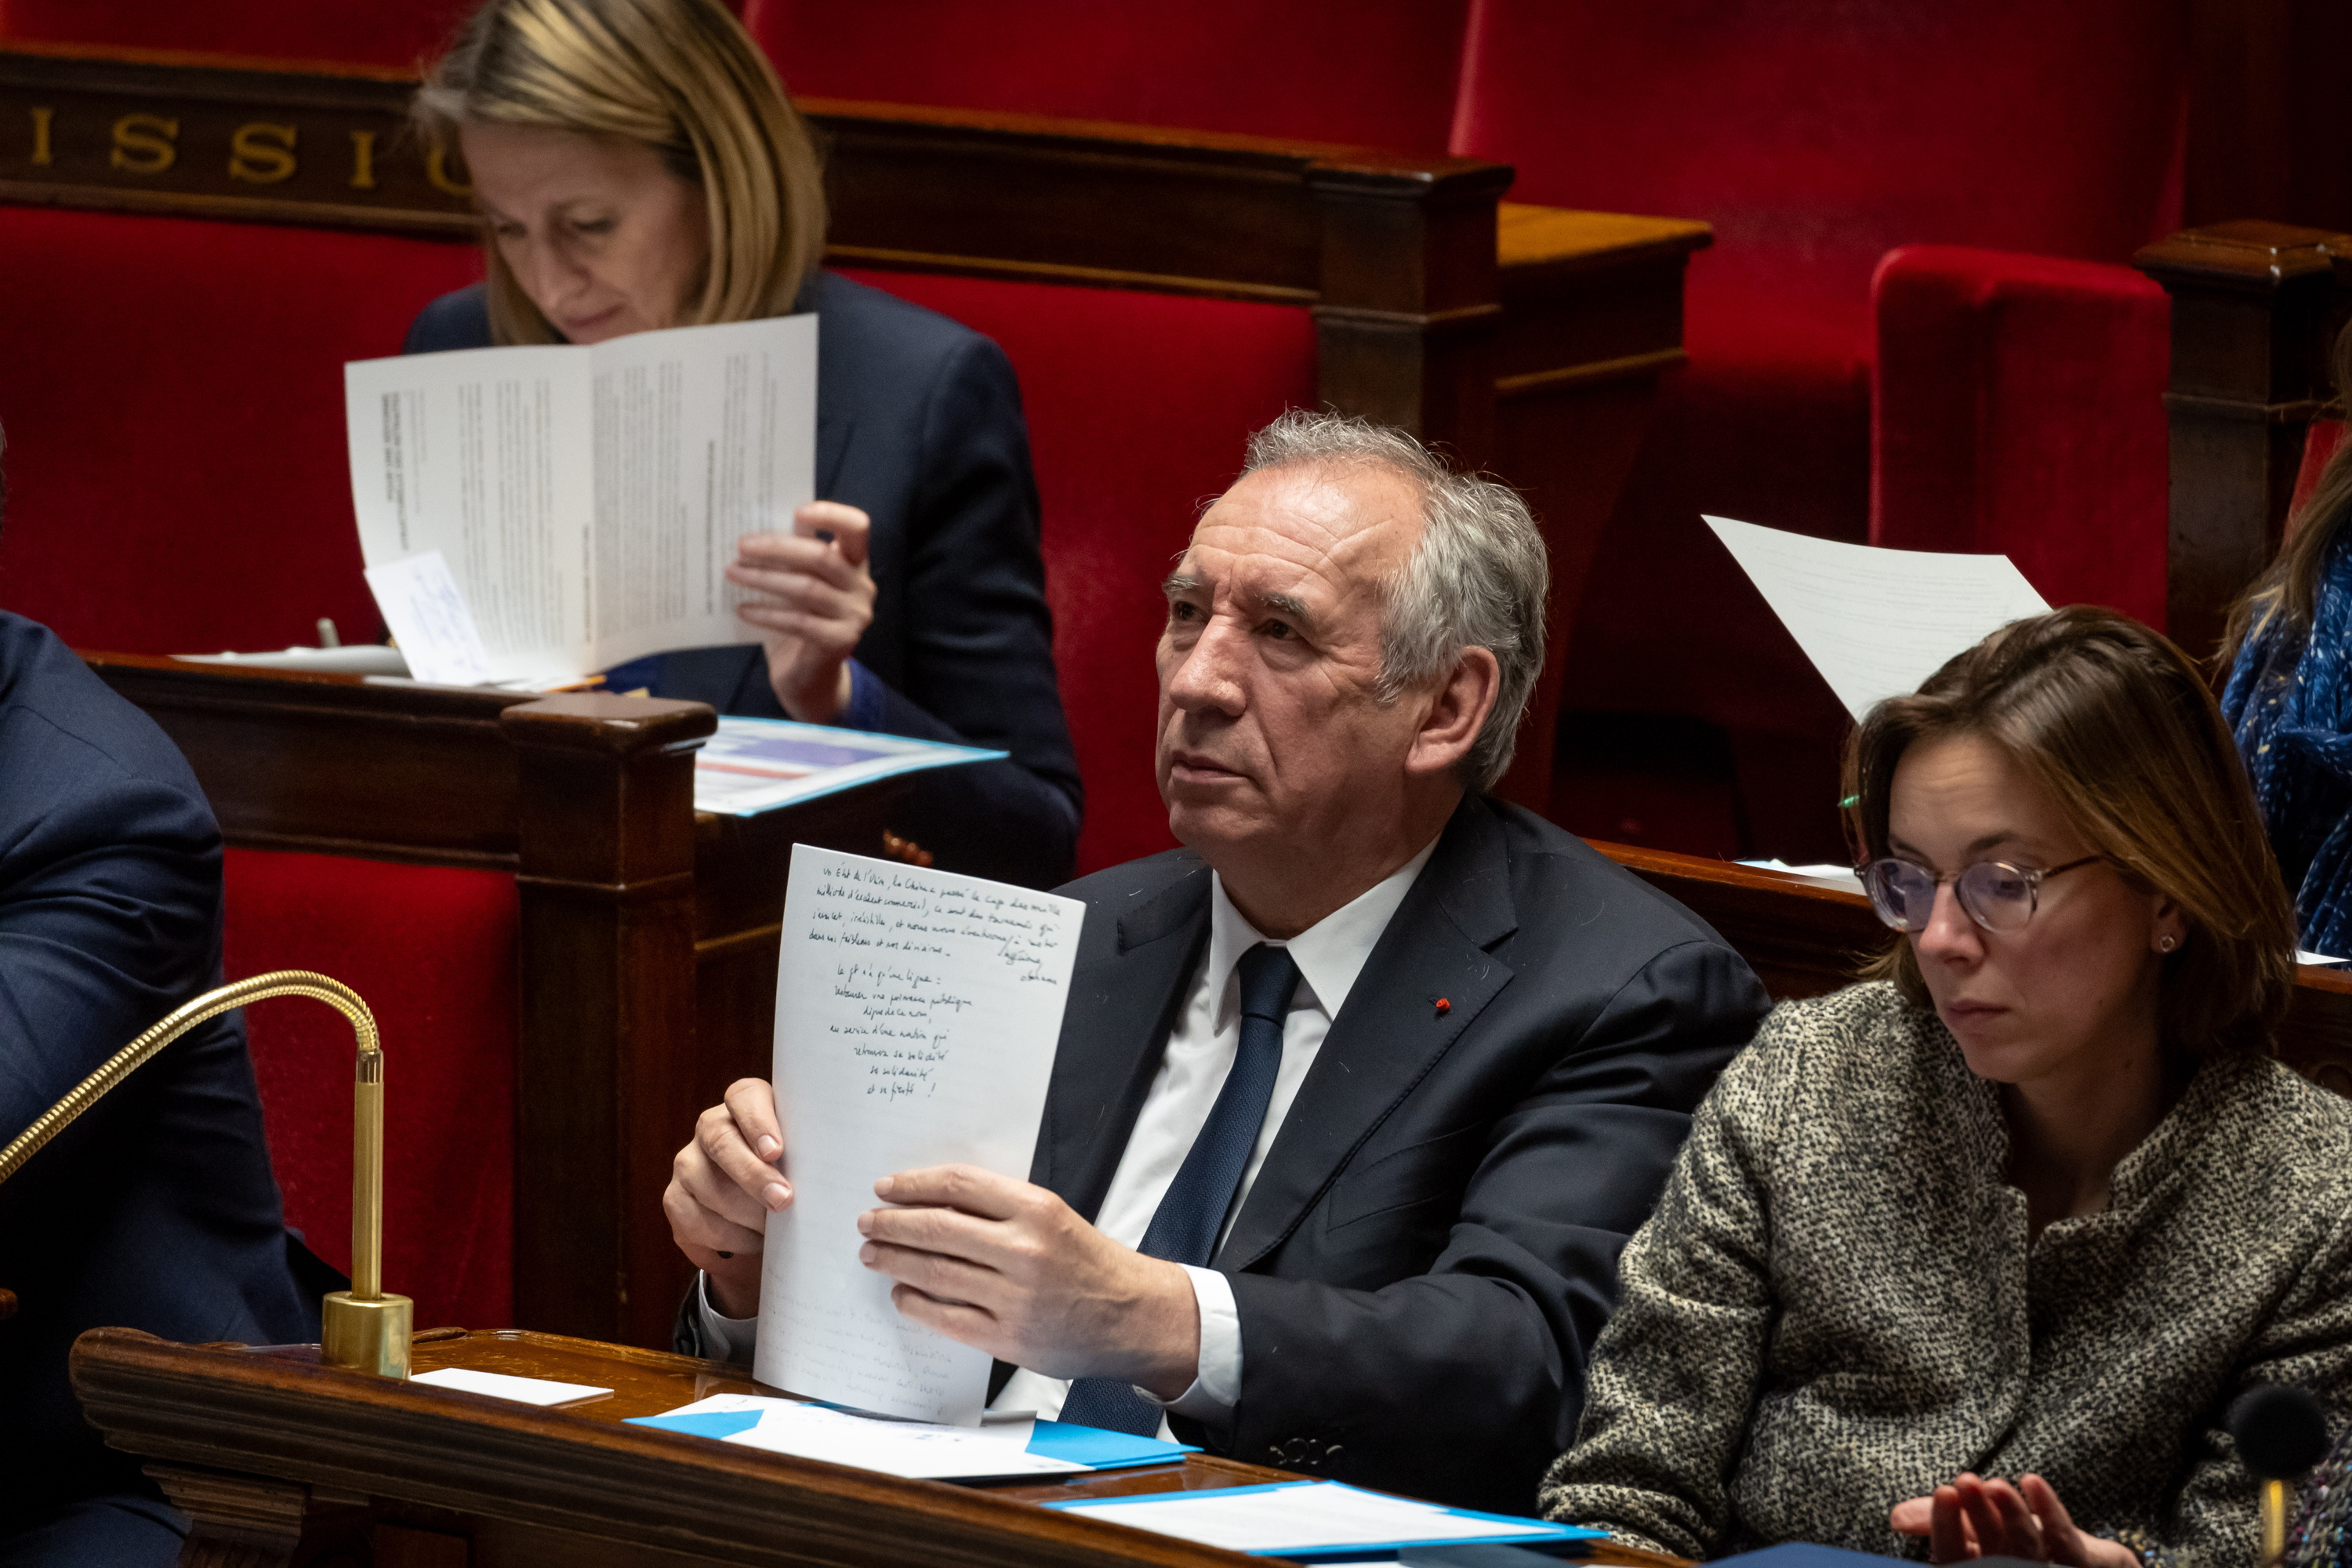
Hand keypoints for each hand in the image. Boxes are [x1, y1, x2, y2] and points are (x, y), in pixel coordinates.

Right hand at [662, 1078, 791, 1317]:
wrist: (757, 1214)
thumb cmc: (793, 1173)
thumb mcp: (805, 1155)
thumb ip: (815, 1150)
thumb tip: (846, 1168)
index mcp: (745, 1104)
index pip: (744, 1098)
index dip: (758, 1122)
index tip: (777, 1150)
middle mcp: (712, 1126)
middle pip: (722, 1142)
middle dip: (753, 1174)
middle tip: (783, 1200)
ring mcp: (688, 1162)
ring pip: (708, 1186)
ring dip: (746, 1213)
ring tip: (777, 1228)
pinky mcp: (676, 1199)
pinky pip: (698, 1220)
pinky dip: (731, 1237)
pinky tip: (755, 1241)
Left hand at [729, 501, 876, 722]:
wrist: (810, 676)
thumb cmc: (800, 619)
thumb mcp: (799, 581)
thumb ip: (791, 555)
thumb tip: (756, 526)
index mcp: (854, 563)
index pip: (857, 528)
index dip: (832, 514)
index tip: (797, 510)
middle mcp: (861, 586)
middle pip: (822, 556)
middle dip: (777, 548)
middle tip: (741, 545)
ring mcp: (855, 615)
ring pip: (807, 588)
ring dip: (764, 579)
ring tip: (732, 573)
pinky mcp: (840, 641)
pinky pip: (799, 622)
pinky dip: (767, 613)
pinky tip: (743, 609)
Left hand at [857, 1164, 1201, 1397]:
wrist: (1132, 1316)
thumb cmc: (1089, 1262)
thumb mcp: (1053, 1217)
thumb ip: (1000, 1209)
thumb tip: (930, 1203)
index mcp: (1037, 1209)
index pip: (959, 1184)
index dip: (915, 1184)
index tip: (886, 1187)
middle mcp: (1024, 1250)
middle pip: (937, 1227)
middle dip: (892, 1224)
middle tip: (867, 1223)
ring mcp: (1015, 1297)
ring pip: (934, 1272)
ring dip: (894, 1261)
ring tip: (872, 1255)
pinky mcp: (1008, 1337)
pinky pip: (945, 1317)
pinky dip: (914, 1303)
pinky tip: (900, 1294)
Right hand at [1891, 1472, 2137, 1567]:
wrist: (2079, 1555)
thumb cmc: (2013, 1537)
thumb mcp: (1973, 1522)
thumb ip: (1939, 1518)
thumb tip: (1897, 1518)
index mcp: (1977, 1567)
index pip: (1952, 1556)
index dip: (1945, 1526)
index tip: (1944, 1491)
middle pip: (1992, 1553)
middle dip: (1978, 1516)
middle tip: (1965, 1483)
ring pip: (2029, 1549)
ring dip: (2011, 1514)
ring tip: (1995, 1483)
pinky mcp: (2082, 1564)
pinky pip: (2067, 1543)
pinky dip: (2049, 1511)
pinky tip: (2032, 1482)